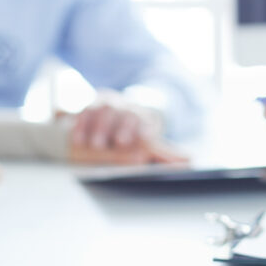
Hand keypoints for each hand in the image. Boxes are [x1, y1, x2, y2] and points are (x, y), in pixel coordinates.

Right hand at [68, 93, 186, 164]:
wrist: (114, 114)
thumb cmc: (134, 135)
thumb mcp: (150, 143)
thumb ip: (165, 154)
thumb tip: (189, 161)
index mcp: (143, 115)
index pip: (145, 120)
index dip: (145, 128)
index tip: (146, 139)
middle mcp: (125, 107)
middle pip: (125, 113)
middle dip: (123, 127)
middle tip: (121, 142)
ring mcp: (106, 104)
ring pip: (104, 109)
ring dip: (99, 127)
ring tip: (95, 145)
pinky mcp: (88, 107)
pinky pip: (83, 112)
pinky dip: (79, 125)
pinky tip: (77, 139)